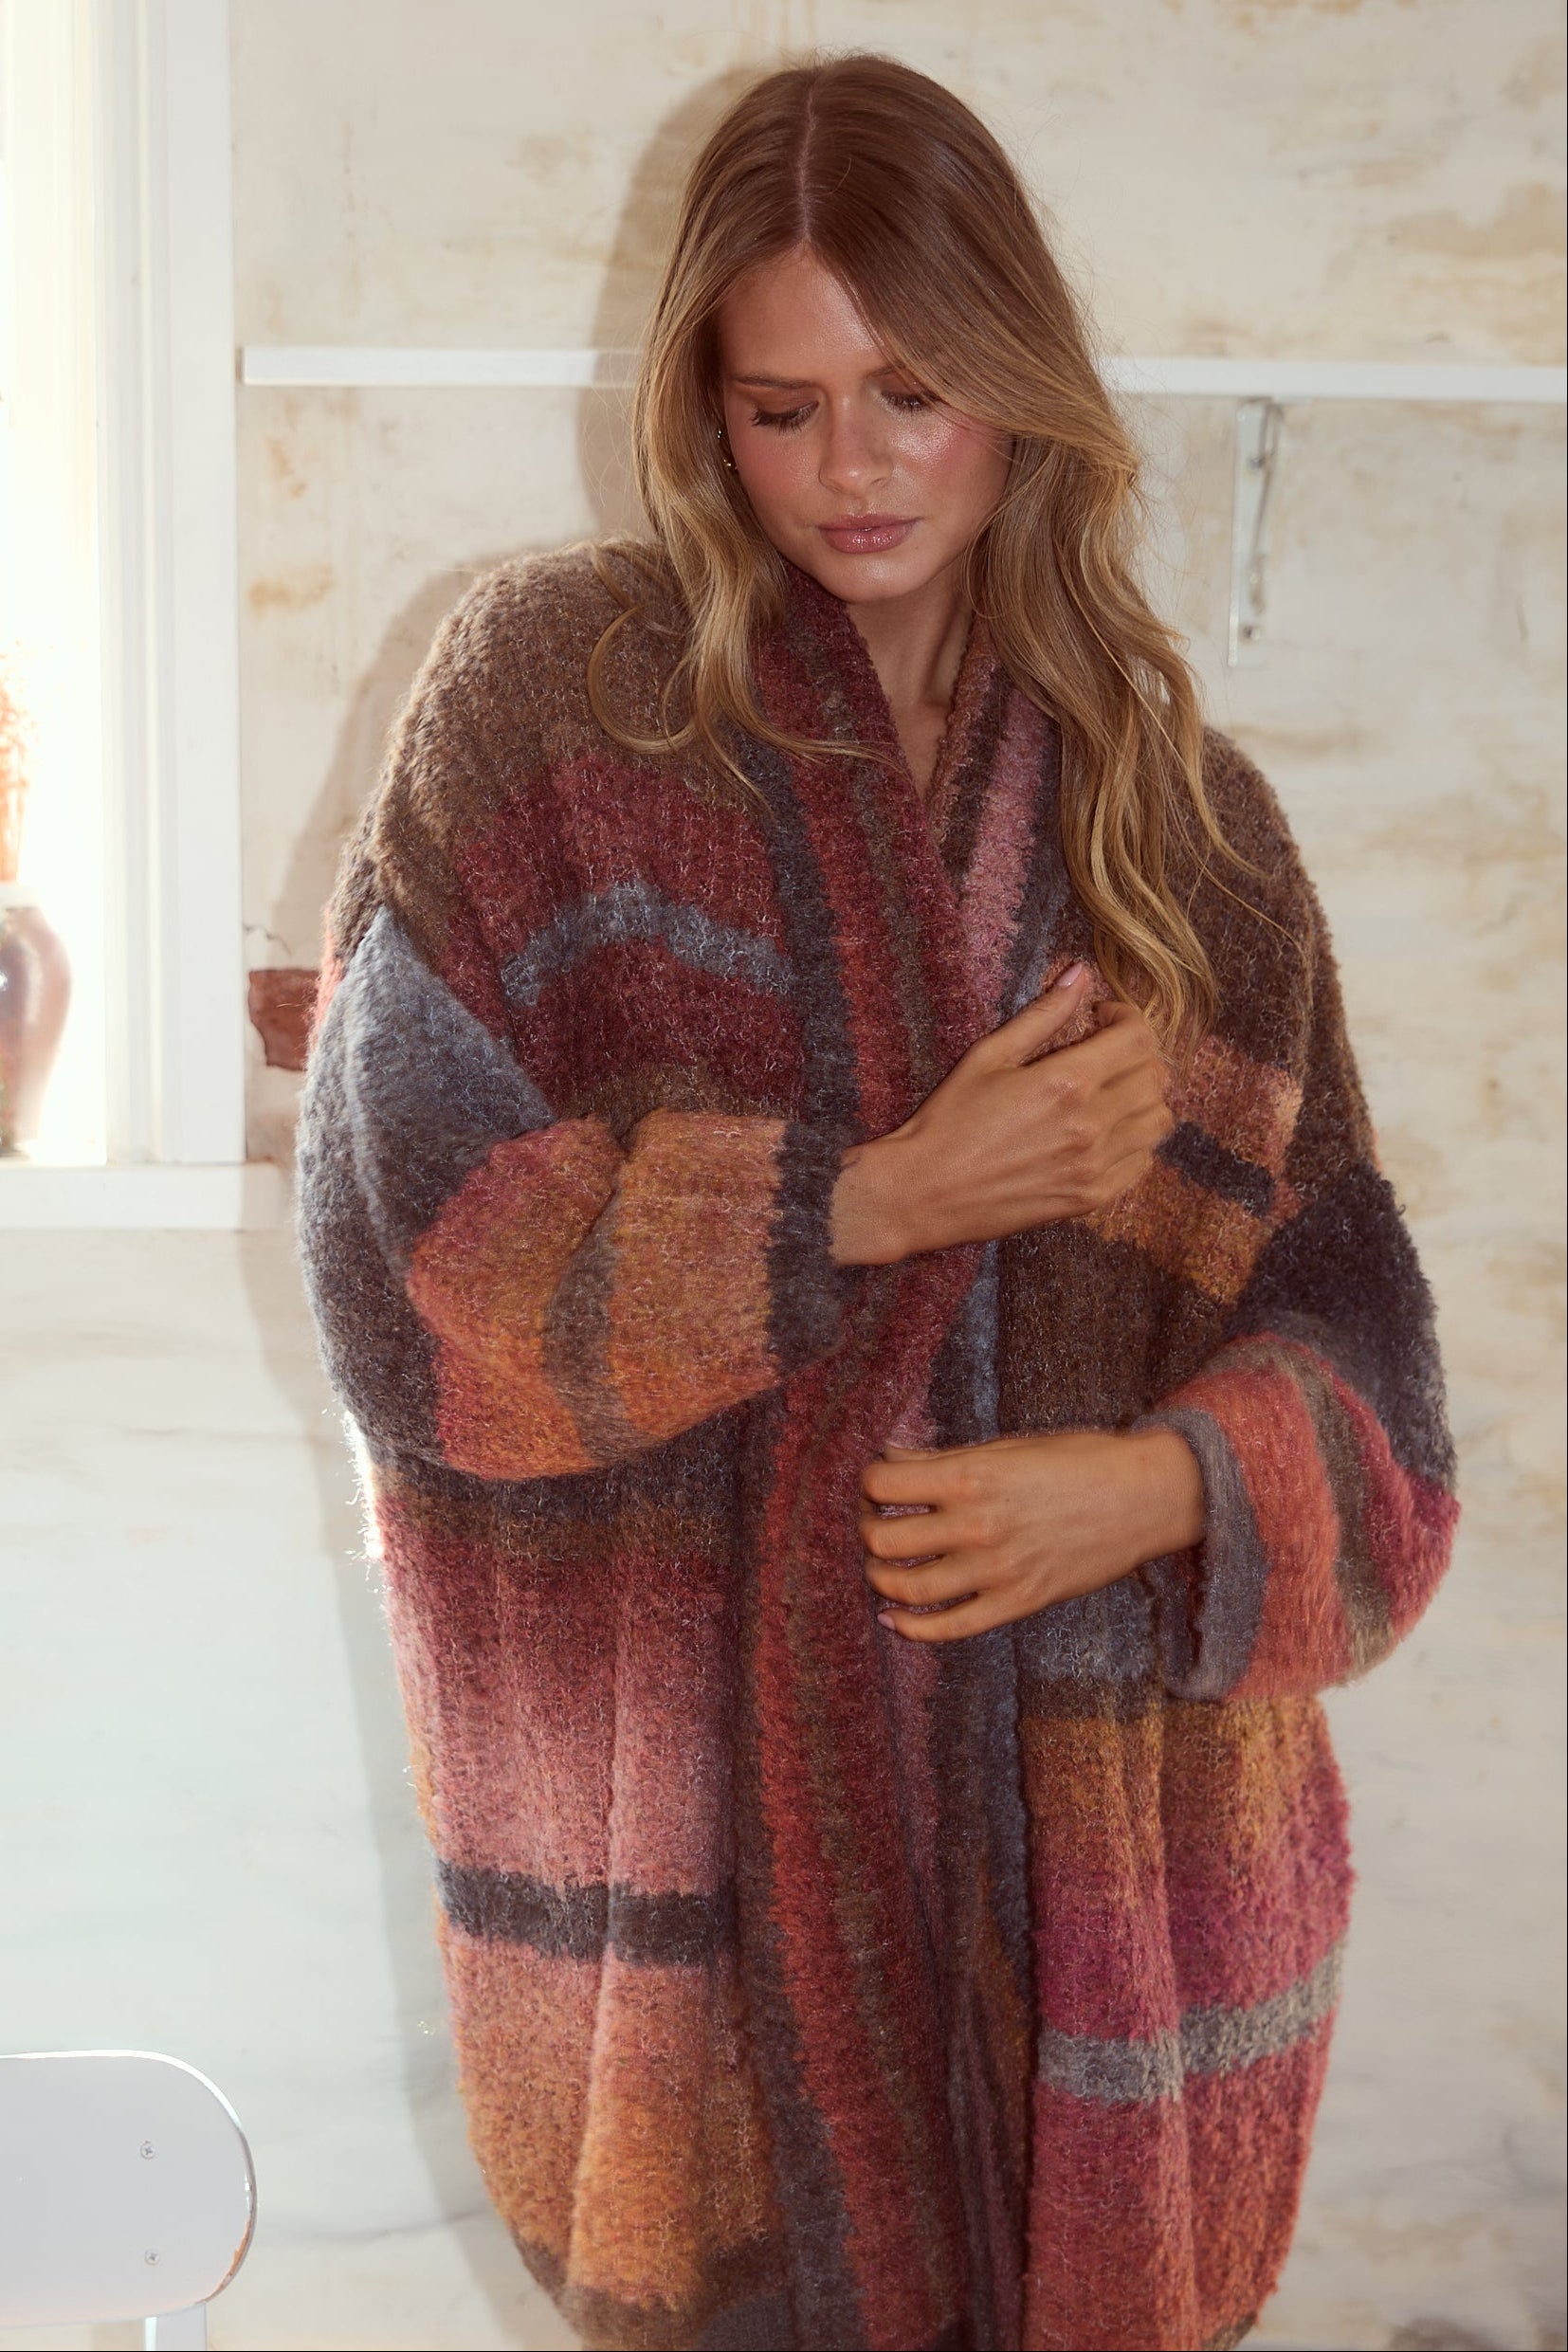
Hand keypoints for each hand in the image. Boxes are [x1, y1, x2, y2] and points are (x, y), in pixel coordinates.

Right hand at [830, 963, 1172, 1264]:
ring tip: (1109, 1094)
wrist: (924, 1192)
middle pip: (1156, 1077)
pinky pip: (1143, 1163)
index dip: (1126, 1017)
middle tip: (1104, 1054)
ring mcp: (1095, 1165)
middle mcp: (1091, 1124)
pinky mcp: (1091, 1198)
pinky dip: (1134, 1143)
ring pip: (1158, 1120)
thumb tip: (1079, 975)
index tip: (1101, 1019)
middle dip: (1137, 1054)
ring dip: (1142, 1098)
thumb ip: (1042, 1015)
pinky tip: (1102, 1134)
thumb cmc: (949, 1121)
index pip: (1139, 1037)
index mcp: (1067, 1082)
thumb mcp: (988, 1056)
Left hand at [859, 1426, 1204, 1641]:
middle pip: (882, 1539)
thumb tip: (891, 1459)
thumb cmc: (1078, 1460)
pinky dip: (911, 1628)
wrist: (1144, 1497)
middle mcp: (976, 1526)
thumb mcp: (1006, 1447)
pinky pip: (949, 1628)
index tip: (876, 1486)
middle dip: (867, 1530)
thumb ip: (945, 1459)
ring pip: (906, 1587)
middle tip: (874, 1524)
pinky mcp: (1017, 1603)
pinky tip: (895, 1617)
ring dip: (880, 1578)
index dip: (868, 1483)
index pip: (882, 1484)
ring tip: (882, 1567)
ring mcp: (995, 1570)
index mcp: (970, 1477)